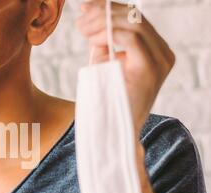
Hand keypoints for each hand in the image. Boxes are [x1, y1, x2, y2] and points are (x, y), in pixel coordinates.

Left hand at [76, 0, 175, 134]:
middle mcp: (162, 53)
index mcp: (155, 51)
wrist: (113, 130)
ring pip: (134, 23)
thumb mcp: (105, 64)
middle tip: (81, 17)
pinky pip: (130, 38)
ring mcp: (160, 61)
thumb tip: (90, 19)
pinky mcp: (150, 68)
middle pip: (136, 17)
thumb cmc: (107, 99)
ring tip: (82, 28)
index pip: (135, 19)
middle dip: (104, 11)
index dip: (109, 8)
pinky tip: (93, 39)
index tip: (85, 8)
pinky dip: (108, 33)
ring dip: (103, 21)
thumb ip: (103, 42)